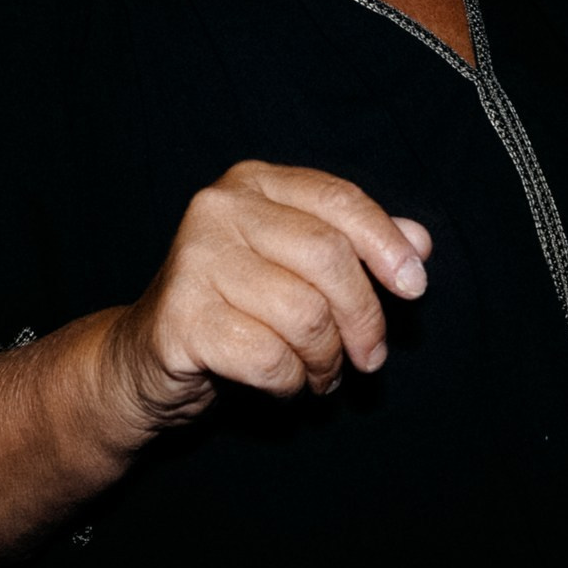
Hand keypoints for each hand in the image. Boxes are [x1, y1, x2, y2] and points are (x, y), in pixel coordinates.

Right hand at [105, 162, 431, 434]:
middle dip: (363, 317)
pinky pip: (270, 358)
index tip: (415, 288)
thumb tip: (420, 242)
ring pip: (305, 315)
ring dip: (326, 360)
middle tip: (370, 357)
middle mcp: (217, 210)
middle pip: (328, 257)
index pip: (338, 200)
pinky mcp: (180, 318)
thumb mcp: (298, 268)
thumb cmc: (236, 308)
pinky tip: (282, 383)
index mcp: (253, 184)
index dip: (386, 244)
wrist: (148, 358)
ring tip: (319, 373)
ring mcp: (193, 261)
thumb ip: (355, 248)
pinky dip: (291, 383)